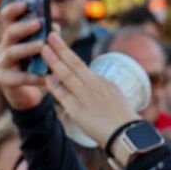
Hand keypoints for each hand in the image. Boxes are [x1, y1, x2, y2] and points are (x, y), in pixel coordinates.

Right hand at [0, 0, 50, 110]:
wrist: (31, 96)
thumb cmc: (37, 68)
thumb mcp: (44, 51)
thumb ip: (48, 38)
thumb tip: (54, 28)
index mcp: (13, 37)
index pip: (8, 18)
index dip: (14, 9)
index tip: (26, 3)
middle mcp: (4, 47)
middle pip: (10, 32)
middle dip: (24, 27)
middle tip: (39, 23)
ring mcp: (2, 64)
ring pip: (11, 53)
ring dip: (27, 48)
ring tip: (41, 46)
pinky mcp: (3, 80)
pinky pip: (17, 77)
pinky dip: (33, 76)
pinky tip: (46, 76)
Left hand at [38, 32, 141, 149]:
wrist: (127, 134)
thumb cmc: (122, 119)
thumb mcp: (114, 96)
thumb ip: (101, 87)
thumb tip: (92, 80)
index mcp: (101, 82)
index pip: (80, 66)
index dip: (67, 54)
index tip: (57, 43)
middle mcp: (93, 85)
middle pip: (74, 63)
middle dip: (61, 48)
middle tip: (50, 35)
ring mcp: (85, 97)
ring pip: (67, 75)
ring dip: (54, 61)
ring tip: (43, 49)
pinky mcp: (78, 111)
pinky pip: (63, 96)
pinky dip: (55, 86)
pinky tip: (47, 78)